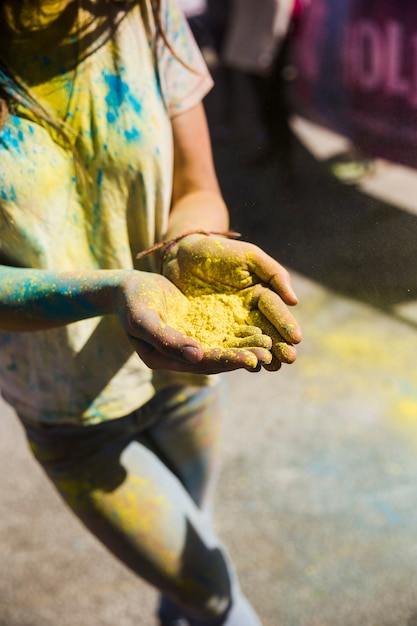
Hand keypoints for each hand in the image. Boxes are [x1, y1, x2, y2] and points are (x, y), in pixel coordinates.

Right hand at [115, 271, 274, 373]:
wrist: (128, 286)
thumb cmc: (131, 301)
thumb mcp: (143, 319)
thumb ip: (167, 339)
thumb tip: (197, 357)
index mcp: (164, 359)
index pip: (201, 363)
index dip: (227, 361)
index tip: (250, 360)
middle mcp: (179, 355)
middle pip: (216, 358)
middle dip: (242, 356)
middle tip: (268, 354)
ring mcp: (189, 341)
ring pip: (221, 346)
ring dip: (245, 347)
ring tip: (269, 344)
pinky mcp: (196, 327)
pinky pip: (221, 333)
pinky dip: (239, 333)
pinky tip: (259, 329)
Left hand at [161, 234, 301, 363]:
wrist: (182, 255)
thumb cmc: (218, 251)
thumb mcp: (249, 256)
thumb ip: (273, 274)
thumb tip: (294, 301)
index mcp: (260, 294)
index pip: (276, 311)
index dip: (285, 324)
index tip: (296, 339)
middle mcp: (248, 312)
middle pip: (266, 331)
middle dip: (279, 345)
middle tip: (289, 359)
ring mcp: (230, 324)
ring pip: (249, 343)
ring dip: (262, 355)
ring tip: (273, 367)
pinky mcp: (211, 332)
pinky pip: (225, 346)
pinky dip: (237, 356)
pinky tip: (248, 366)